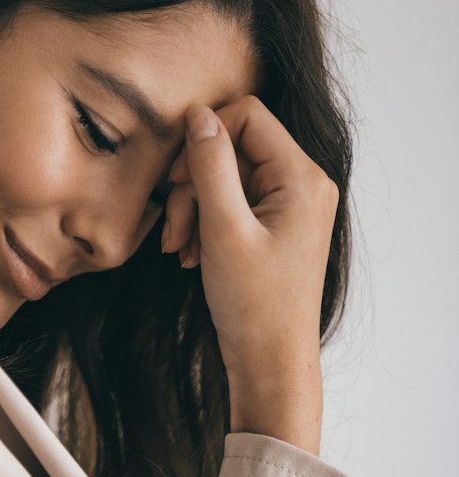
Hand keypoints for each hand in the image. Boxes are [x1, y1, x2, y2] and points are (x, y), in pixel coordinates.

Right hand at [160, 96, 339, 452]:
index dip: (204, 138)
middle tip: (174, 225)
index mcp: (302, 178)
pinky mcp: (273, 226)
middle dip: (193, 183)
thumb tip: (198, 115)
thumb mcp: (223, 229)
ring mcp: (289, 206)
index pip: (247, 117)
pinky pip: (230, 202)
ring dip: (192, 207)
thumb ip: (210, 166)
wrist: (269, 361)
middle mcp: (303, 185)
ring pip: (225, 177)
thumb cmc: (255, 305)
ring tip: (178, 247)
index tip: (176, 178)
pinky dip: (204, 222)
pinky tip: (190, 254)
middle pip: (233, 148)